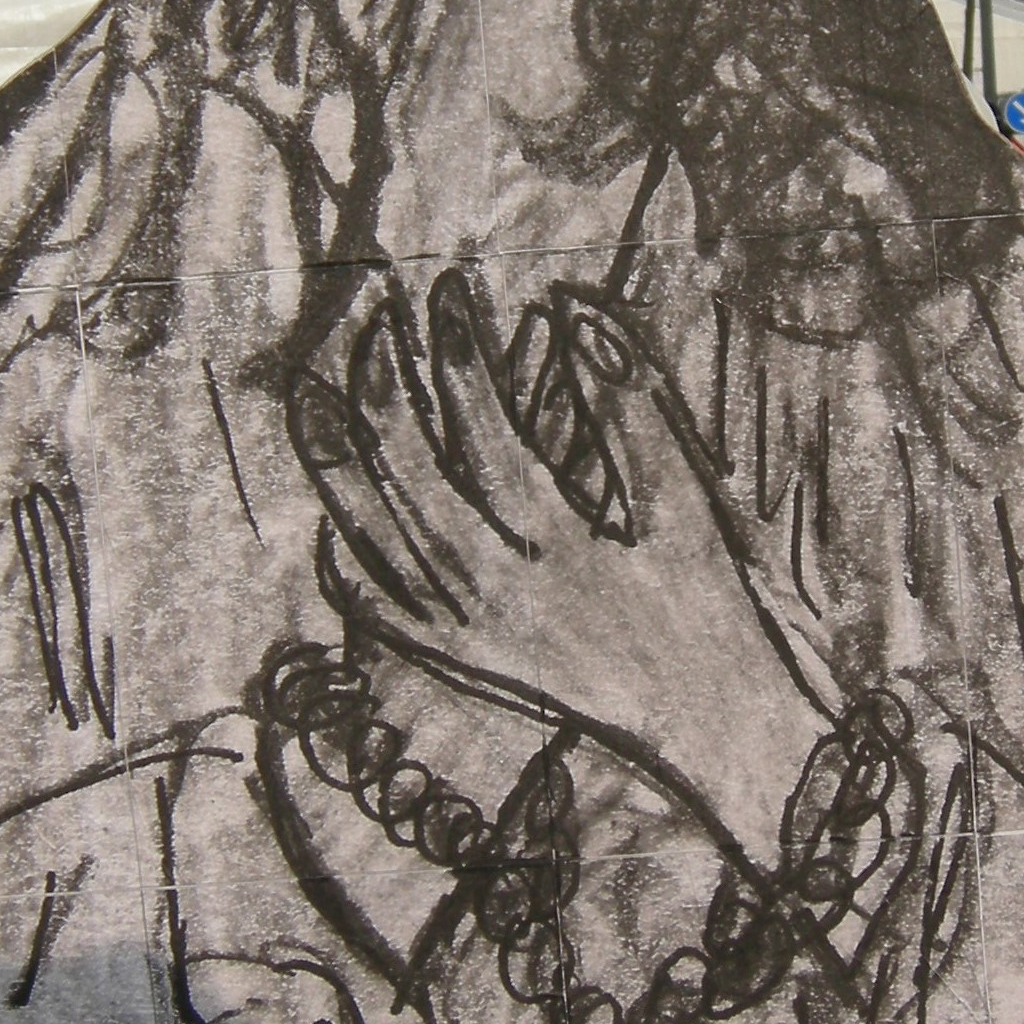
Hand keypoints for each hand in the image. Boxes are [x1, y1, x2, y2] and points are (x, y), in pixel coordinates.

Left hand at [285, 273, 827, 872]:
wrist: (715, 732)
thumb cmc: (709, 610)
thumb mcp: (685, 507)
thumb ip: (631, 408)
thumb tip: (577, 312)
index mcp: (555, 550)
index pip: (485, 431)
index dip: (459, 354)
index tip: (449, 290)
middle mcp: (496, 595)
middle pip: (408, 483)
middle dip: (382, 394)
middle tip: (374, 323)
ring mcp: (469, 635)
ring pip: (377, 544)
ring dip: (338, 469)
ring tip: (308, 397)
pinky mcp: (464, 663)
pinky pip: (384, 616)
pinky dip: (349, 568)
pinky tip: (331, 524)